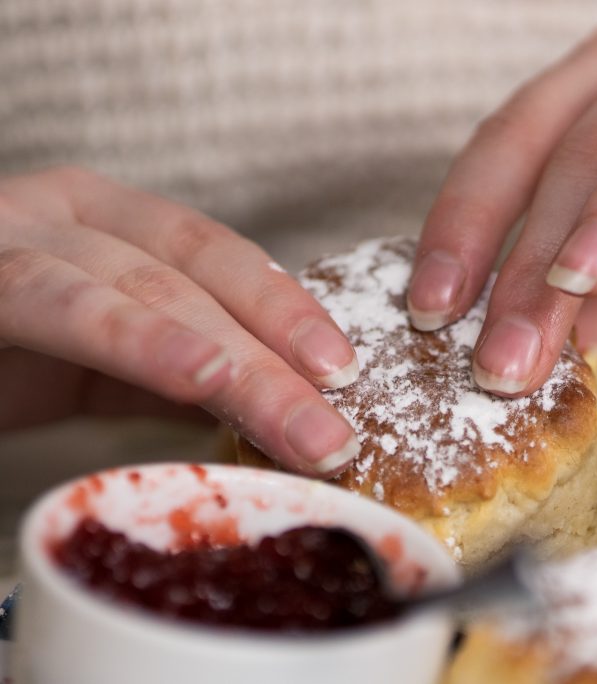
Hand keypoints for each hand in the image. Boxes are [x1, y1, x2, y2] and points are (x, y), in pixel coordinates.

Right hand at [0, 167, 360, 476]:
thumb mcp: (89, 366)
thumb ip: (171, 375)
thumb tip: (269, 415)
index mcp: (108, 224)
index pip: (217, 258)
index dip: (287, 311)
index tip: (349, 372)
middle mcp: (68, 215)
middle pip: (197, 281)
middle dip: (276, 360)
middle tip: (336, 436)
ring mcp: (18, 238)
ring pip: (147, 290)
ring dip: (231, 361)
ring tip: (295, 416)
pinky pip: (57, 305)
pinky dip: (133, 340)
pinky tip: (196, 375)